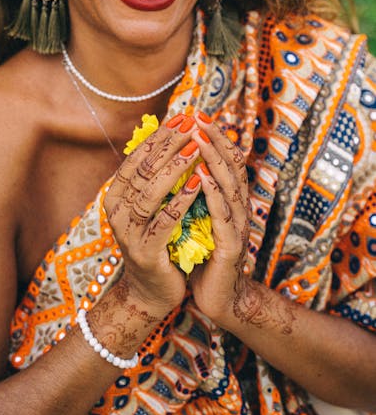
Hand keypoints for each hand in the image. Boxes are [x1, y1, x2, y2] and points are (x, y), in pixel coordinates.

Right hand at [104, 115, 201, 316]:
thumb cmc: (157, 241)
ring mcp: (128, 232)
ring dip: (174, 167)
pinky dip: (179, 200)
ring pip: (150, 192)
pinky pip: (163, 221)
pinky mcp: (145, 252)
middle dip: (168, 145)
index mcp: (116, 195)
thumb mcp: (150, 206)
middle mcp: (117, 211)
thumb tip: (172, 136)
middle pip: (143, 170)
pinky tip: (196, 184)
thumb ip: (155, 178)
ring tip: (195, 148)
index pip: (137, 158)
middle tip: (190, 125)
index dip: (158, 137)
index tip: (181, 118)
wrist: (151, 291)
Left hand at [188, 112, 251, 327]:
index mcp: (229, 202)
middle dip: (215, 139)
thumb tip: (177, 165)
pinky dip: (214, 194)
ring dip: (214, 160)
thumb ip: (193, 195)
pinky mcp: (231, 248)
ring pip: (229, 186)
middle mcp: (238, 209)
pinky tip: (203, 177)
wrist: (218, 299)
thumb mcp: (197, 219)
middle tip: (199, 116)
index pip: (226, 162)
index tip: (197, 115)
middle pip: (231, 167)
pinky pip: (223, 216)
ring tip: (200, 137)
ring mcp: (237, 227)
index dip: (215, 138)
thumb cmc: (204, 256)